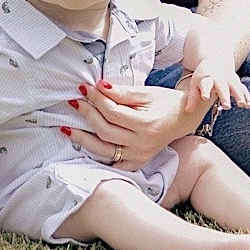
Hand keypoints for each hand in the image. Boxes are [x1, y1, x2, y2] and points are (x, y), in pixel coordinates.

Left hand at [69, 80, 210, 169]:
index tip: (85, 88)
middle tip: (75, 101)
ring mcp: (139, 157)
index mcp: (147, 125)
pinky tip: (83, 147)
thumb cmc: (165, 103)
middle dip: (87, 115)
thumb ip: (122, 92)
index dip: (96, 99)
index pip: (112, 113)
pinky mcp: (137, 162)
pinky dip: (98, 156)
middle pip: (105, 131)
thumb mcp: (146, 93)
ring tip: (66, 128)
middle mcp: (142, 145)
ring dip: (82, 139)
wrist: (183, 119)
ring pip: (104, 150)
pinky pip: (113, 163)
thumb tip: (98, 86)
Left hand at [184, 55, 249, 113]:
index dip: (205, 90)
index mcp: (206, 78)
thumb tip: (187, 110)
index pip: (205, 84)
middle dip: (224, 96)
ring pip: (235, 86)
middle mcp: (218, 78)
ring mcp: (229, 78)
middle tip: (226, 106)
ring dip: (239, 95)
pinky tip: (248, 105)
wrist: (214, 61)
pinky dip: (246, 96)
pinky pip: (242, 88)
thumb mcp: (195, 84)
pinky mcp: (236, 81)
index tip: (204, 97)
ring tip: (242, 105)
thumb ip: (192, 98)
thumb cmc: (203, 76)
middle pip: (221, 86)